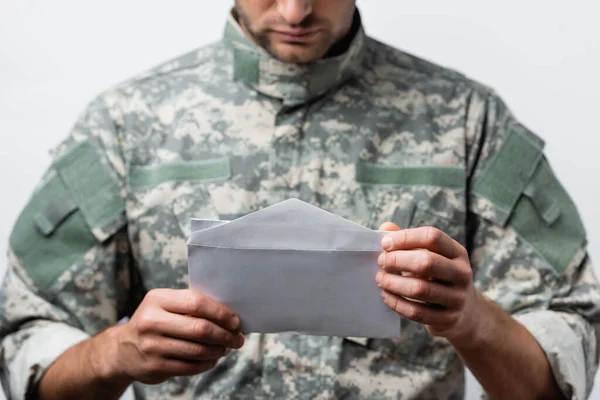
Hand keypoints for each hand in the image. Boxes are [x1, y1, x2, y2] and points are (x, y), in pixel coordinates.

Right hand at [103, 289, 243, 384]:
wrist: (122, 350)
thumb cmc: (155, 322)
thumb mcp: (165, 305)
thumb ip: (191, 305)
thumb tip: (229, 316)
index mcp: (157, 299)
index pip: (196, 302)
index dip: (220, 312)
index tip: (235, 321)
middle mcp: (152, 321)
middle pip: (200, 328)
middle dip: (225, 335)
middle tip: (237, 338)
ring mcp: (152, 346)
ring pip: (198, 350)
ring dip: (219, 350)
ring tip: (227, 348)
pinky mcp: (155, 367)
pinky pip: (190, 367)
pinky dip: (207, 363)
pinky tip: (212, 359)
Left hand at [376, 223, 481, 342]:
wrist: (465, 312)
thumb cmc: (437, 276)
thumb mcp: (430, 256)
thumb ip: (408, 241)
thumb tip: (385, 228)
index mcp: (457, 252)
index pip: (432, 237)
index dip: (406, 237)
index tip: (385, 243)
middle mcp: (462, 273)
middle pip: (427, 262)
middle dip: (397, 260)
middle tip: (381, 261)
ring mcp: (457, 298)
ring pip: (420, 289)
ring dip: (393, 283)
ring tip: (380, 279)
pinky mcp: (449, 319)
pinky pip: (417, 312)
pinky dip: (397, 303)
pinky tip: (386, 296)